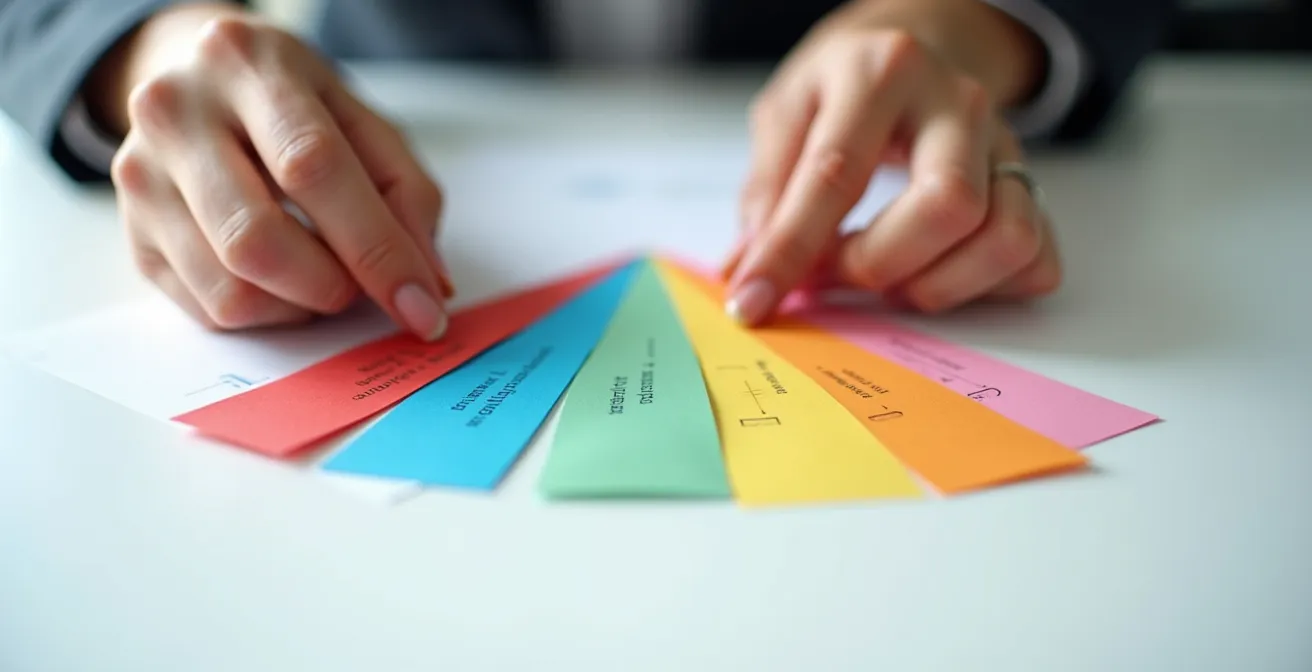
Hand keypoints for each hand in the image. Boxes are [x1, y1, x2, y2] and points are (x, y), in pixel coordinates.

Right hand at [93, 5, 452, 337]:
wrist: (201, 86)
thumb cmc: (296, 109)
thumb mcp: (364, 124)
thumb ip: (408, 196)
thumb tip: (427, 285)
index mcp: (245, 65)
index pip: (313, 167)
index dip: (376, 248)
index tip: (422, 304)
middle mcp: (175, 113)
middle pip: (255, 239)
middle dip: (331, 286)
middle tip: (363, 286)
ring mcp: (141, 176)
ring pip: (229, 289)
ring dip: (301, 306)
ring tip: (325, 275)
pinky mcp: (133, 235)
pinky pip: (210, 309)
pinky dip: (268, 313)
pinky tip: (285, 280)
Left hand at [720, 0, 1062, 323]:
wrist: (915, 43)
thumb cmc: (841, 86)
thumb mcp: (785, 113)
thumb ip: (765, 191)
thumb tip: (748, 271)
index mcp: (883, 72)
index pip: (837, 174)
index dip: (790, 249)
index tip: (755, 299)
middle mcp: (958, 102)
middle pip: (947, 207)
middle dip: (878, 264)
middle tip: (834, 273)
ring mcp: (1007, 143)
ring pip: (1006, 238)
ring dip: (937, 285)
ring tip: (888, 278)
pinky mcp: (1031, 182)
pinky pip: (1035, 259)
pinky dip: (984, 288)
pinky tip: (935, 272)